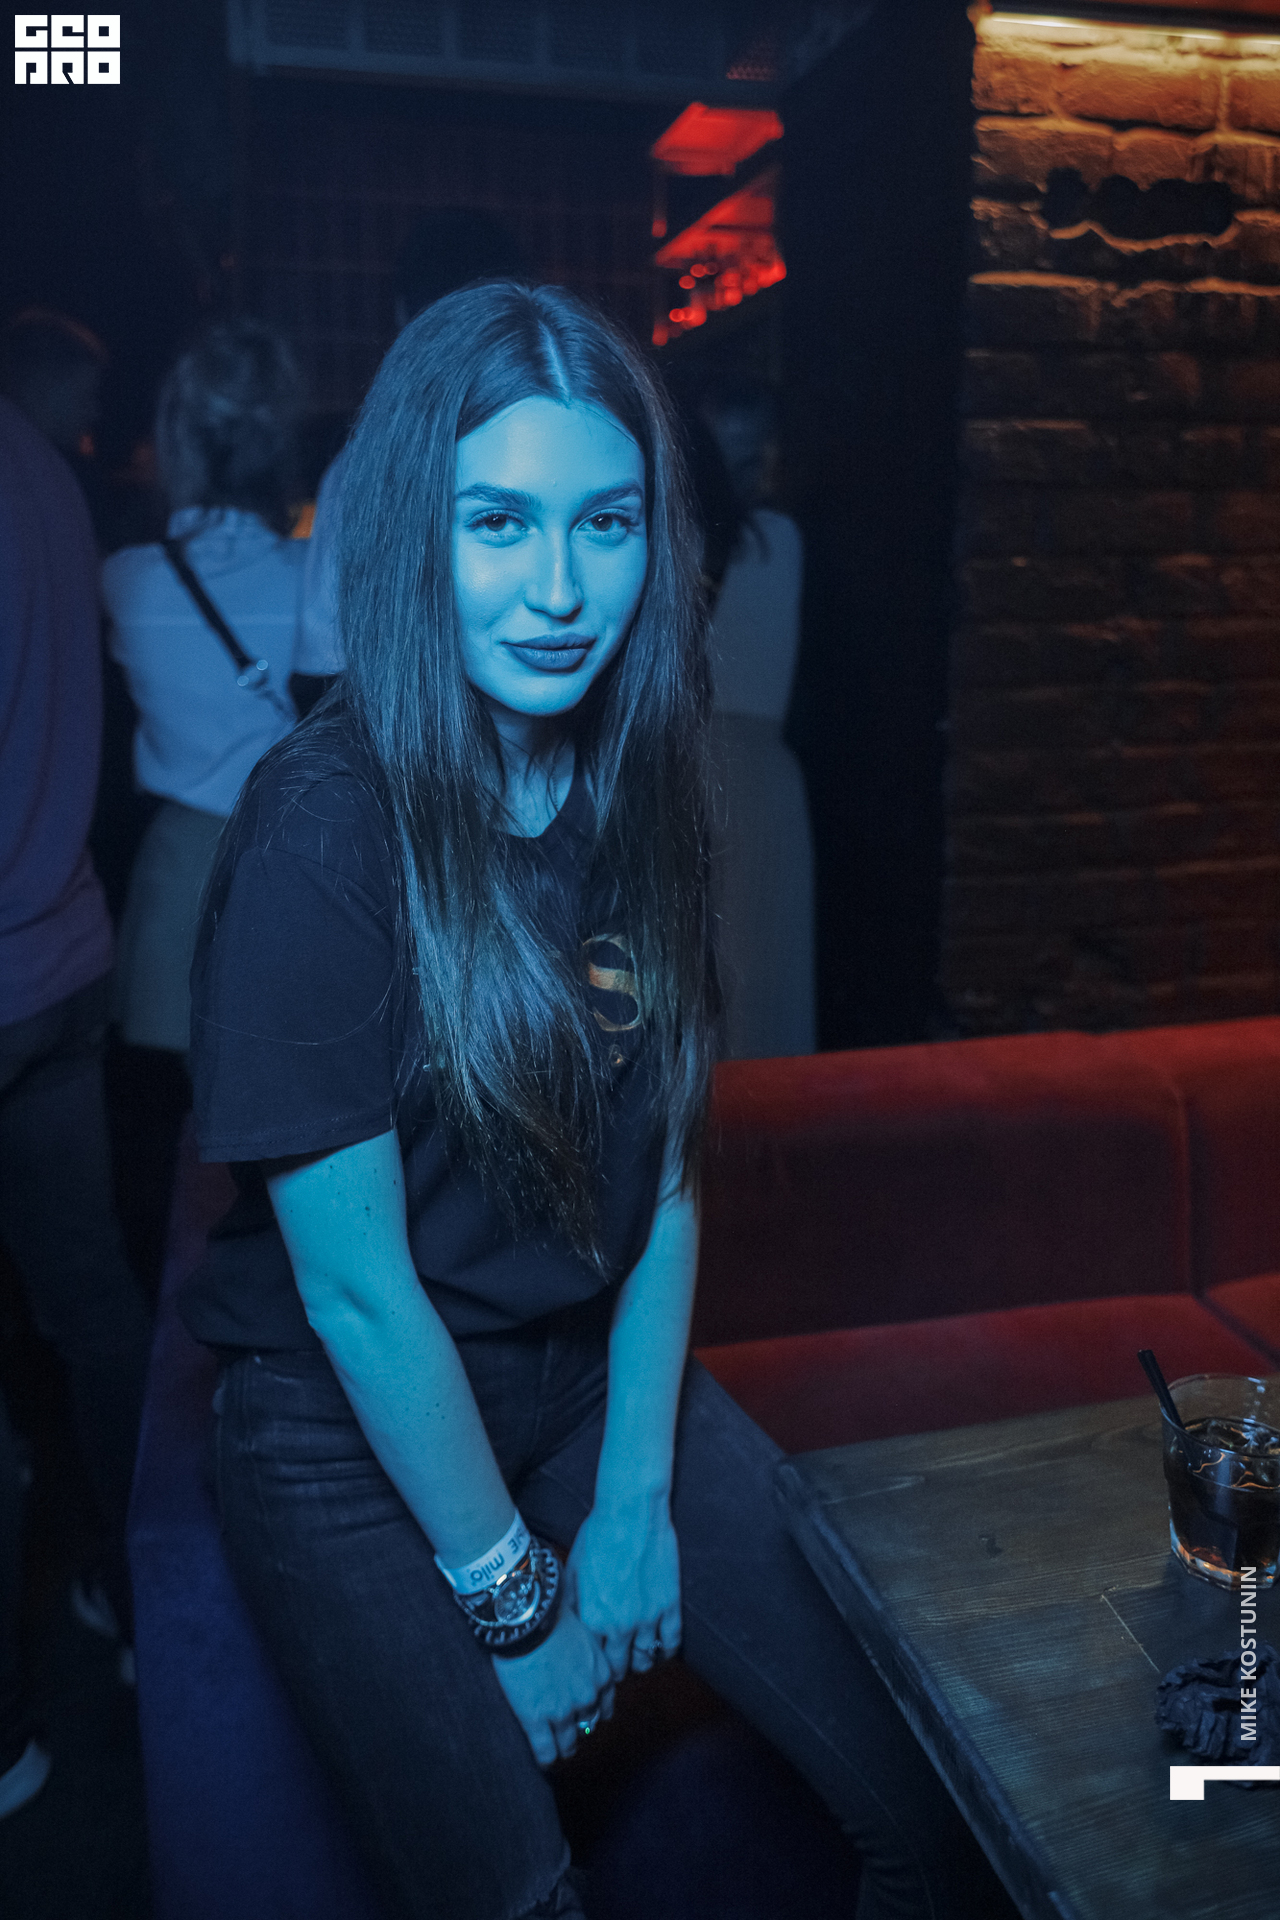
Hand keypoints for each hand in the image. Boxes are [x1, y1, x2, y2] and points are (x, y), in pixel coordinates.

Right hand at [490, 1604, 613, 1765]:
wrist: (526, 1618)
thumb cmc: (552, 1614)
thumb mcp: (581, 1628)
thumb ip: (586, 1649)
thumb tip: (583, 1648)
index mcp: (601, 1674)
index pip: (605, 1704)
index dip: (594, 1710)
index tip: (586, 1713)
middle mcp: (587, 1697)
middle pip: (588, 1723)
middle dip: (580, 1727)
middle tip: (571, 1732)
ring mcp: (562, 1711)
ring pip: (568, 1741)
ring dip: (564, 1746)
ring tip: (558, 1750)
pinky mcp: (536, 1719)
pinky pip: (545, 1749)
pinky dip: (545, 1757)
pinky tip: (544, 1761)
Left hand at [565, 1494, 680, 1680]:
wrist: (629, 1513)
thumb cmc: (597, 1537)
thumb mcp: (572, 1572)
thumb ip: (571, 1605)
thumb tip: (567, 1628)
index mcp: (593, 1619)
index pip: (593, 1659)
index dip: (595, 1665)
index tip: (596, 1664)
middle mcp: (620, 1625)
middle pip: (621, 1666)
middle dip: (618, 1669)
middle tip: (618, 1665)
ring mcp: (648, 1617)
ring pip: (646, 1659)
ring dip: (641, 1663)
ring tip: (638, 1659)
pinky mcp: (670, 1605)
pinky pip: (672, 1642)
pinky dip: (666, 1652)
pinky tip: (662, 1651)